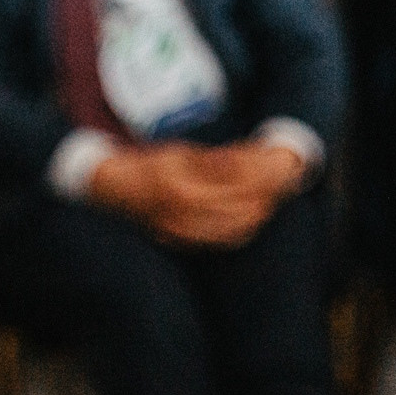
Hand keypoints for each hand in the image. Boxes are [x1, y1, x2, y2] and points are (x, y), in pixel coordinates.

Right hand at [87, 140, 299, 247]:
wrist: (116, 191)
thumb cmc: (150, 166)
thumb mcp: (182, 153)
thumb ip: (216, 161)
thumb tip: (249, 162)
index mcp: (182, 186)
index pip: (235, 186)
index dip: (260, 178)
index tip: (275, 167)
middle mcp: (180, 213)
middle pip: (239, 210)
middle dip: (264, 197)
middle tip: (278, 184)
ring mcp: (180, 230)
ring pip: (234, 229)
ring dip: (255, 215)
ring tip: (266, 201)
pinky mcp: (180, 240)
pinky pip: (220, 241)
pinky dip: (240, 230)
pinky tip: (248, 219)